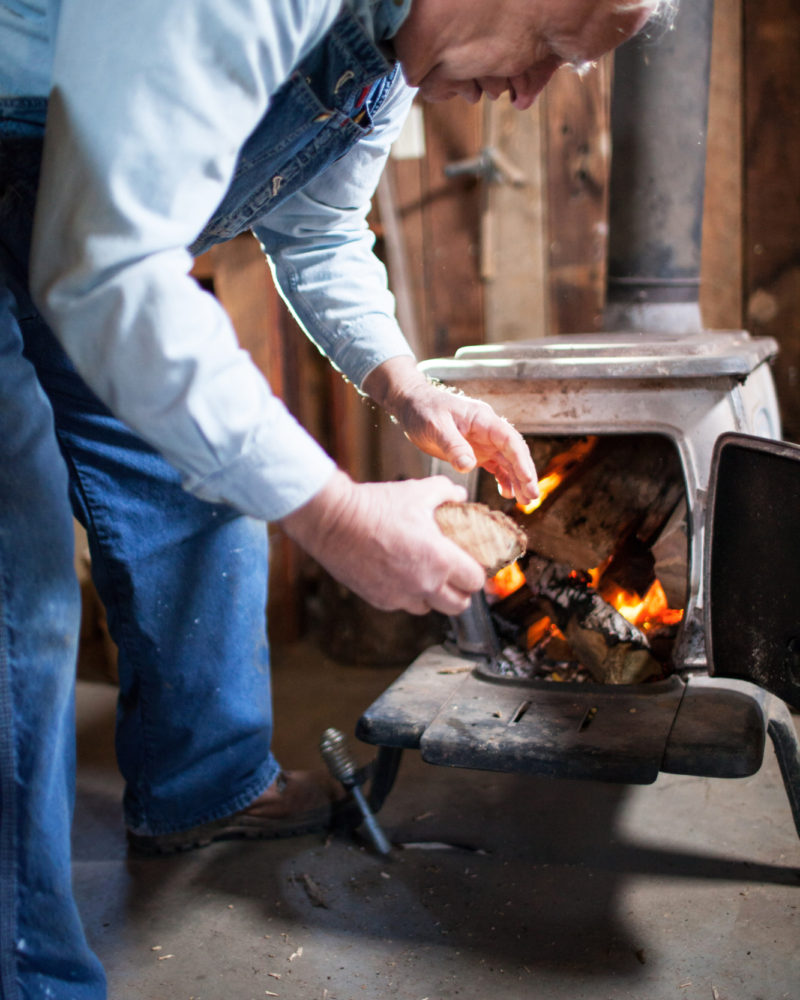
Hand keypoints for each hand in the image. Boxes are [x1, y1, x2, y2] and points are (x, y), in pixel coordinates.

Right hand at [279, 471, 486, 615]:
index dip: (476, 573)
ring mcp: (400, 596)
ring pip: (429, 608)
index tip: (471, 564)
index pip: (475, 582)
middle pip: (458, 606)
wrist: (334, 520)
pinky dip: (406, 595)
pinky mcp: (379, 600)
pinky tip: (400, 575)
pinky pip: (402, 605)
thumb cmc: (377, 506)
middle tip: (455, 576)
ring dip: (432, 596)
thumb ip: (446, 492)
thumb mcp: (418, 491)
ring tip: (426, 576)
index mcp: (440, 560)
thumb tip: (459, 495)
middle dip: (460, 592)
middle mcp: (424, 584)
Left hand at [363, 357, 538, 503]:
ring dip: (517, 480)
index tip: (528, 480)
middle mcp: (488, 430)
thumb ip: (453, 445)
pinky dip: (502, 479)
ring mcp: (483, 442)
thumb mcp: (435, 426)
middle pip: (514, 453)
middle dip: (525, 475)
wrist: (411, 405)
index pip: (509, 440)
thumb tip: (469, 465)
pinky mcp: (475, 451)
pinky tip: (507, 493)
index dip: (521, 461)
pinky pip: (495, 466)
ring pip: (507, 462)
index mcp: (483, 419)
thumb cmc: (423, 409)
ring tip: (524, 502)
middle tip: (532, 498)